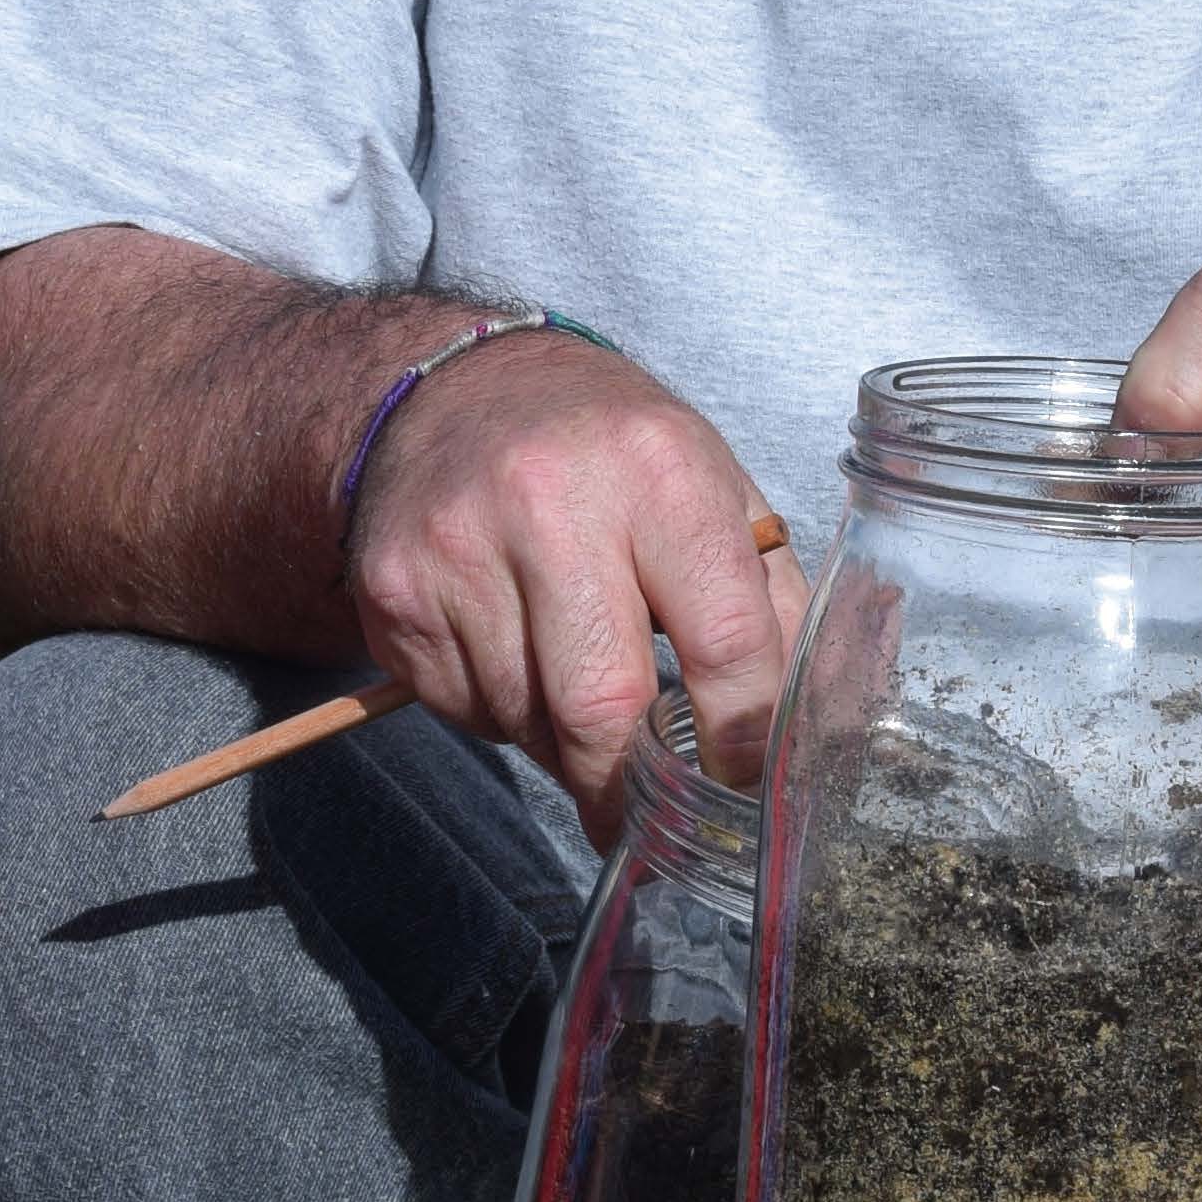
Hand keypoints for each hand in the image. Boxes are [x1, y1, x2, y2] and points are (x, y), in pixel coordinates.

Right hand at [342, 333, 809, 834]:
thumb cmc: (606, 448)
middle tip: (648, 811)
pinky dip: (502, 714)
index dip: (742, 737)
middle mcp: (551, 501)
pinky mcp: (397, 591)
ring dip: (564, 746)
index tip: (743, 783)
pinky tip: (514, 657)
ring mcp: (460, 548)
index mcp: (659, 470)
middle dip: (632, 781)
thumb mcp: (713, 484)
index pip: (725, 642)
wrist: (451, 389)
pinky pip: (465, 708)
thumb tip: (804, 726)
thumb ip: (770, 601)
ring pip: (527, 721)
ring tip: (576, 697)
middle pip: (604, 706)